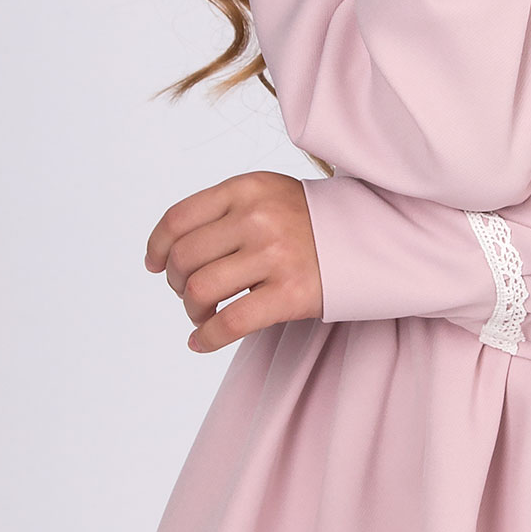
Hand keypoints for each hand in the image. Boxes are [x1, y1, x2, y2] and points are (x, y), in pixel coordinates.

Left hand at [144, 171, 322, 350]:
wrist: (376, 239)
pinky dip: (206, 338)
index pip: (179, 218)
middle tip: (188, 295)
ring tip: (202, 316)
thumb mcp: (269, 196)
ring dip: (191, 310)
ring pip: (199, 289)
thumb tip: (166, 250)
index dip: (157, 246)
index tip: (154, 265)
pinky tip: (200, 343)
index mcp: (248, 188)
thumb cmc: (312, 223)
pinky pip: (229, 322)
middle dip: (175, 282)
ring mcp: (276, 254)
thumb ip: (224, 212)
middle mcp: (258, 217)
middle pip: (184, 257)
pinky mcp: (291, 294)